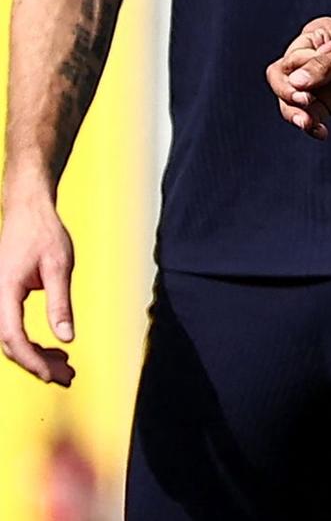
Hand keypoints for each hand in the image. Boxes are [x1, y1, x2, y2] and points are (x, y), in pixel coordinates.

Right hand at [0, 193, 75, 384]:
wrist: (27, 211)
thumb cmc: (42, 234)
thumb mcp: (59, 267)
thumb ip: (61, 304)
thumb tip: (67, 338)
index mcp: (4, 291)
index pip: (13, 336)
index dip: (31, 359)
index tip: (52, 374)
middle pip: (10, 343)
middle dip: (37, 364)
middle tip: (68, 376)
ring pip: (10, 339)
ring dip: (35, 355)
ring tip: (65, 366)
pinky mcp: (2, 299)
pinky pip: (12, 329)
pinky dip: (32, 342)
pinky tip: (54, 349)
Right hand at [266, 18, 330, 136]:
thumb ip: (328, 65)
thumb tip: (296, 80)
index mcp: (315, 38)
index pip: (286, 62)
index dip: (290, 80)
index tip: (306, 93)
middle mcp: (313, 60)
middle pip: (282, 82)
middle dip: (289, 99)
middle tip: (307, 112)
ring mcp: (323, 82)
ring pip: (292, 102)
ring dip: (297, 115)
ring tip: (311, 125)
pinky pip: (311, 115)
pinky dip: (311, 124)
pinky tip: (321, 132)